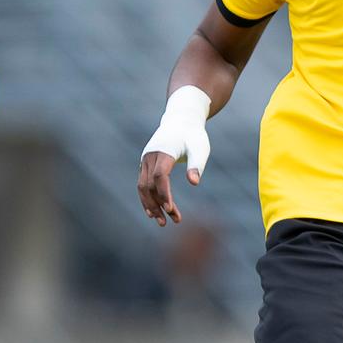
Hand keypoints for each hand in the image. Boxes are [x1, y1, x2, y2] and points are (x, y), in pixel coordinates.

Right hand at [138, 88, 211, 226]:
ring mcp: (145, 161)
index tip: (171, 209)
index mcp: (163, 151)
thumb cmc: (193, 135)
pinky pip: (143, 184)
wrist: (181, 121)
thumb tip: (194, 183)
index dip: (164, 193)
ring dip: (151, 205)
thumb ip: (197, 164)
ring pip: (142, 187)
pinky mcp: (145, 165)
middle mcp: (150, 156)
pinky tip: (155, 212)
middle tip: (171, 222)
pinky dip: (147, 198)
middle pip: (148, 185)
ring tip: (163, 222)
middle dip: (158, 204)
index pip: (160, 176)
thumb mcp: (200, 148)